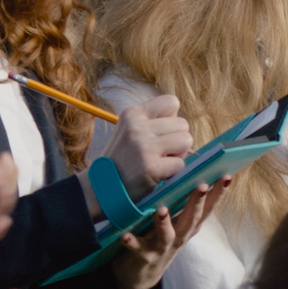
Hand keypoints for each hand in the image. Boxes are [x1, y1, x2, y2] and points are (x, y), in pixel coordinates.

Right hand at [79, 94, 191, 218]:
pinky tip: (158, 174)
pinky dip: (173, 171)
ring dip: (179, 154)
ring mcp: (144, 146)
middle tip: (161, 152)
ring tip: (161, 161)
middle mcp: (137, 127)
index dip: (172, 118)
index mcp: (132, 114)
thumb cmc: (122, 158)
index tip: (161, 132)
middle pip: (183, 124)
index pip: (171, 101)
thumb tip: (180, 122)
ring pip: (186, 141)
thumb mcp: (128, 130)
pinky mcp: (151, 167)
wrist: (101, 187)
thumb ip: (152, 121)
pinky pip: (181, 164)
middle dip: (177, 139)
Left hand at [108, 174, 231, 288]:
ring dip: (164, 223)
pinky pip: (137, 249)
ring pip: (166, 234)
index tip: (228, 176)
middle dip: (197, 202)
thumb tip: (189, 172)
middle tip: (202, 186)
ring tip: (161, 210)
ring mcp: (162, 247)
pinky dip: (132, 242)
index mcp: (188, 226)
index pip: (207, 208)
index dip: (219, 194)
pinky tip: (125, 236)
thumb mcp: (175, 222)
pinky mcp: (144, 256)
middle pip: (191, 219)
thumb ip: (181, 204)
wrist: (140, 275)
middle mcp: (179, 236)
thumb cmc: (158, 239)